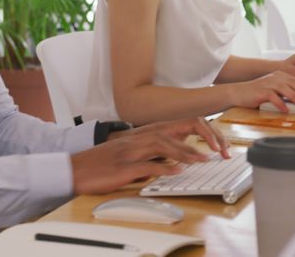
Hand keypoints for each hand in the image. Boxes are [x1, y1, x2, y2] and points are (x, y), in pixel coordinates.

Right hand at [71, 118, 228, 194]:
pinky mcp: (124, 166)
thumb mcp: (131, 152)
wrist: (75, 168)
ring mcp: (132, 151)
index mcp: (144, 133)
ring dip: (187, 152)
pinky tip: (177, 171)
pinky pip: (148, 165)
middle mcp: (140, 138)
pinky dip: (164, 167)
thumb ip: (152, 153)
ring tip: (204, 160)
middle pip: (177, 129)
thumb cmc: (102, 162)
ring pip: (165, 144)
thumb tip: (173, 161)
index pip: (180, 124)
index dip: (203, 131)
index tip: (217, 144)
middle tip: (219, 151)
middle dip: (202, 138)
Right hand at [230, 70, 294, 112]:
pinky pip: (272, 97)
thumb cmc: (258, 93)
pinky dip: (280, 103)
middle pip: (294, 83)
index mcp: (280, 76)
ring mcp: (267, 83)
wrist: (239, 93)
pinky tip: (285, 110)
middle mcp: (275, 77)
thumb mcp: (275, 91)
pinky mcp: (260, 91)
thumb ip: (287, 94)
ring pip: (285, 89)